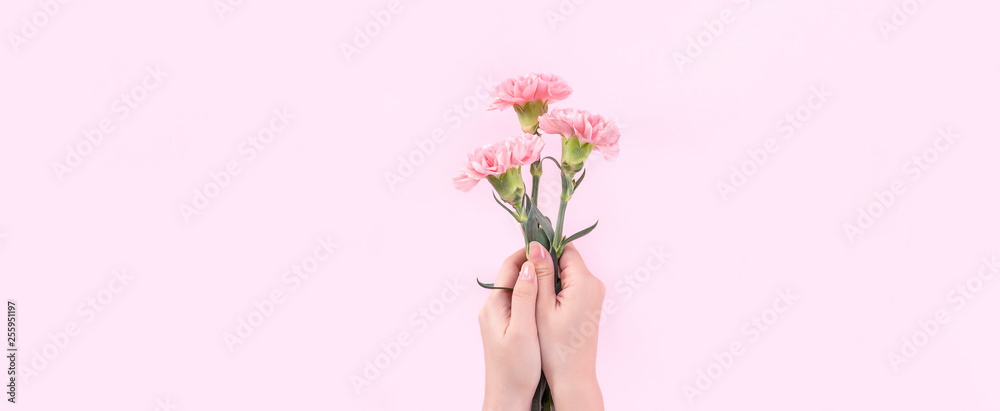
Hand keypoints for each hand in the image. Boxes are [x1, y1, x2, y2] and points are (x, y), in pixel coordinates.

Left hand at [479, 248, 540, 410]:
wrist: (507, 398)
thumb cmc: (516, 368)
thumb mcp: (524, 330)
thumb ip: (525, 296)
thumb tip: (530, 264)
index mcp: (494, 306)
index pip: (509, 267)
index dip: (528, 253)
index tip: (548, 245)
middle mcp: (493, 309)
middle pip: (513, 276)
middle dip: (533, 263)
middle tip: (556, 256)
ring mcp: (498, 319)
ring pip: (517, 289)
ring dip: (534, 278)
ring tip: (556, 273)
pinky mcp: (506, 329)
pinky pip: (520, 302)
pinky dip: (534, 294)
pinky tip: (548, 298)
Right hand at [529, 241, 604, 409]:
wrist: (573, 375)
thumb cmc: (555, 346)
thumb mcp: (542, 306)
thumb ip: (540, 273)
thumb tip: (536, 246)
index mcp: (585, 282)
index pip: (565, 249)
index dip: (544, 249)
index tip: (525, 256)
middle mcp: (594, 284)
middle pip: (567, 259)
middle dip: (545, 264)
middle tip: (525, 278)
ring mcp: (594, 294)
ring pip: (568, 272)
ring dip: (549, 277)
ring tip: (532, 292)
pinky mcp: (590, 303)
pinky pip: (572, 285)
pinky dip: (556, 288)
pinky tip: (543, 302)